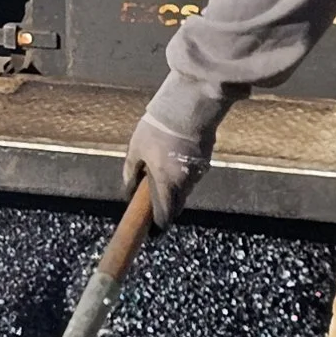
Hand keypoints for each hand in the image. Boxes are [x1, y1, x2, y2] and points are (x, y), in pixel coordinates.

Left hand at [124, 105, 212, 229]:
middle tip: (154, 198)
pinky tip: (174, 157)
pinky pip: (192, 174)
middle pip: (177, 204)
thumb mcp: (135, 149)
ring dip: (175, 186)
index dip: (158, 224)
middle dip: (166, 205)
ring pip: (186, 188)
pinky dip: (183, 172)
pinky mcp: (206, 160)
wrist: (188, 107)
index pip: (165, 216)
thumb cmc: (157, 129)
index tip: (152, 229)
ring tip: (162, 169)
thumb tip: (129, 191)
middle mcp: (186, 183)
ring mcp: (199, 172)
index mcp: (167, 184)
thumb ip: (131, 172)